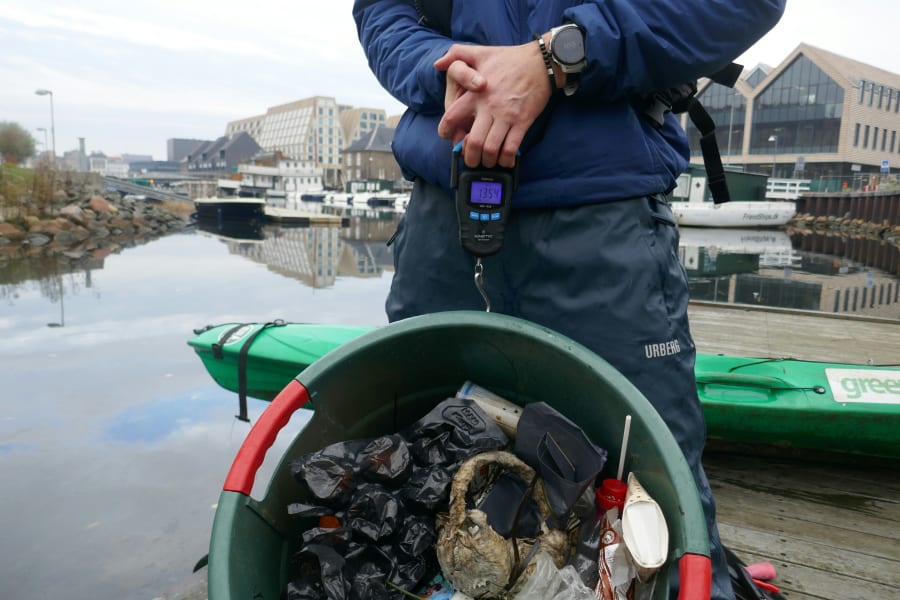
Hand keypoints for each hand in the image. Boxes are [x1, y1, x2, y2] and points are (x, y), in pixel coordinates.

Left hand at [435, 42, 552, 167]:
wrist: (541, 61)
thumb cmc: (510, 58)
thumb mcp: (480, 52)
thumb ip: (456, 54)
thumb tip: (437, 64)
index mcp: (475, 93)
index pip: (452, 117)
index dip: (445, 131)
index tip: (448, 138)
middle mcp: (488, 107)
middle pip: (473, 142)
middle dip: (470, 157)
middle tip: (471, 160)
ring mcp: (507, 116)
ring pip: (491, 148)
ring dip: (487, 160)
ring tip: (488, 161)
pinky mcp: (523, 121)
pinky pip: (511, 147)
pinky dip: (506, 159)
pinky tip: (505, 160)